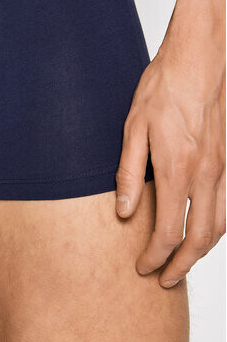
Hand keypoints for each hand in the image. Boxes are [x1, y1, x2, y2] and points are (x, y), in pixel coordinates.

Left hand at [115, 0, 224, 287]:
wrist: (198, 60)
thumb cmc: (162, 88)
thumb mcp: (133, 128)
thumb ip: (128, 174)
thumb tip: (124, 211)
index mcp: (177, 169)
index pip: (169, 232)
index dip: (155, 257)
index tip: (142, 267)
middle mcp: (205, 175)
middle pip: (199, 239)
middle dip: (181, 266)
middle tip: (164, 281)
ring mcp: (221, 169)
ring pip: (219, 227)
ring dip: (201, 251)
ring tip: (181, 263)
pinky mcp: (226, 160)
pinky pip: (225, 207)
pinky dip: (214, 229)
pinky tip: (201, 230)